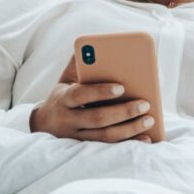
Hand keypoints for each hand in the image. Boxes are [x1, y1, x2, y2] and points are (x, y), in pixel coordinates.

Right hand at [29, 56, 154, 142]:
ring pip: (105, 136)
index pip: (80, 94)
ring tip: (150, 119)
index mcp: (64, 98)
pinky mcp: (86, 147)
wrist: (43, 124)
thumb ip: (78, 64)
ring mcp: (76, 136)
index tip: (122, 87)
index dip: (100, 91)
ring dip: (130, 128)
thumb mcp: (66, 78)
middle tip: (145, 104)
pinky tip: (146, 138)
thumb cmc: (63, 94)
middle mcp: (68, 119)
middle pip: (97, 118)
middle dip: (123, 111)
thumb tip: (92, 45)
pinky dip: (129, 142)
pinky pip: (109, 147)